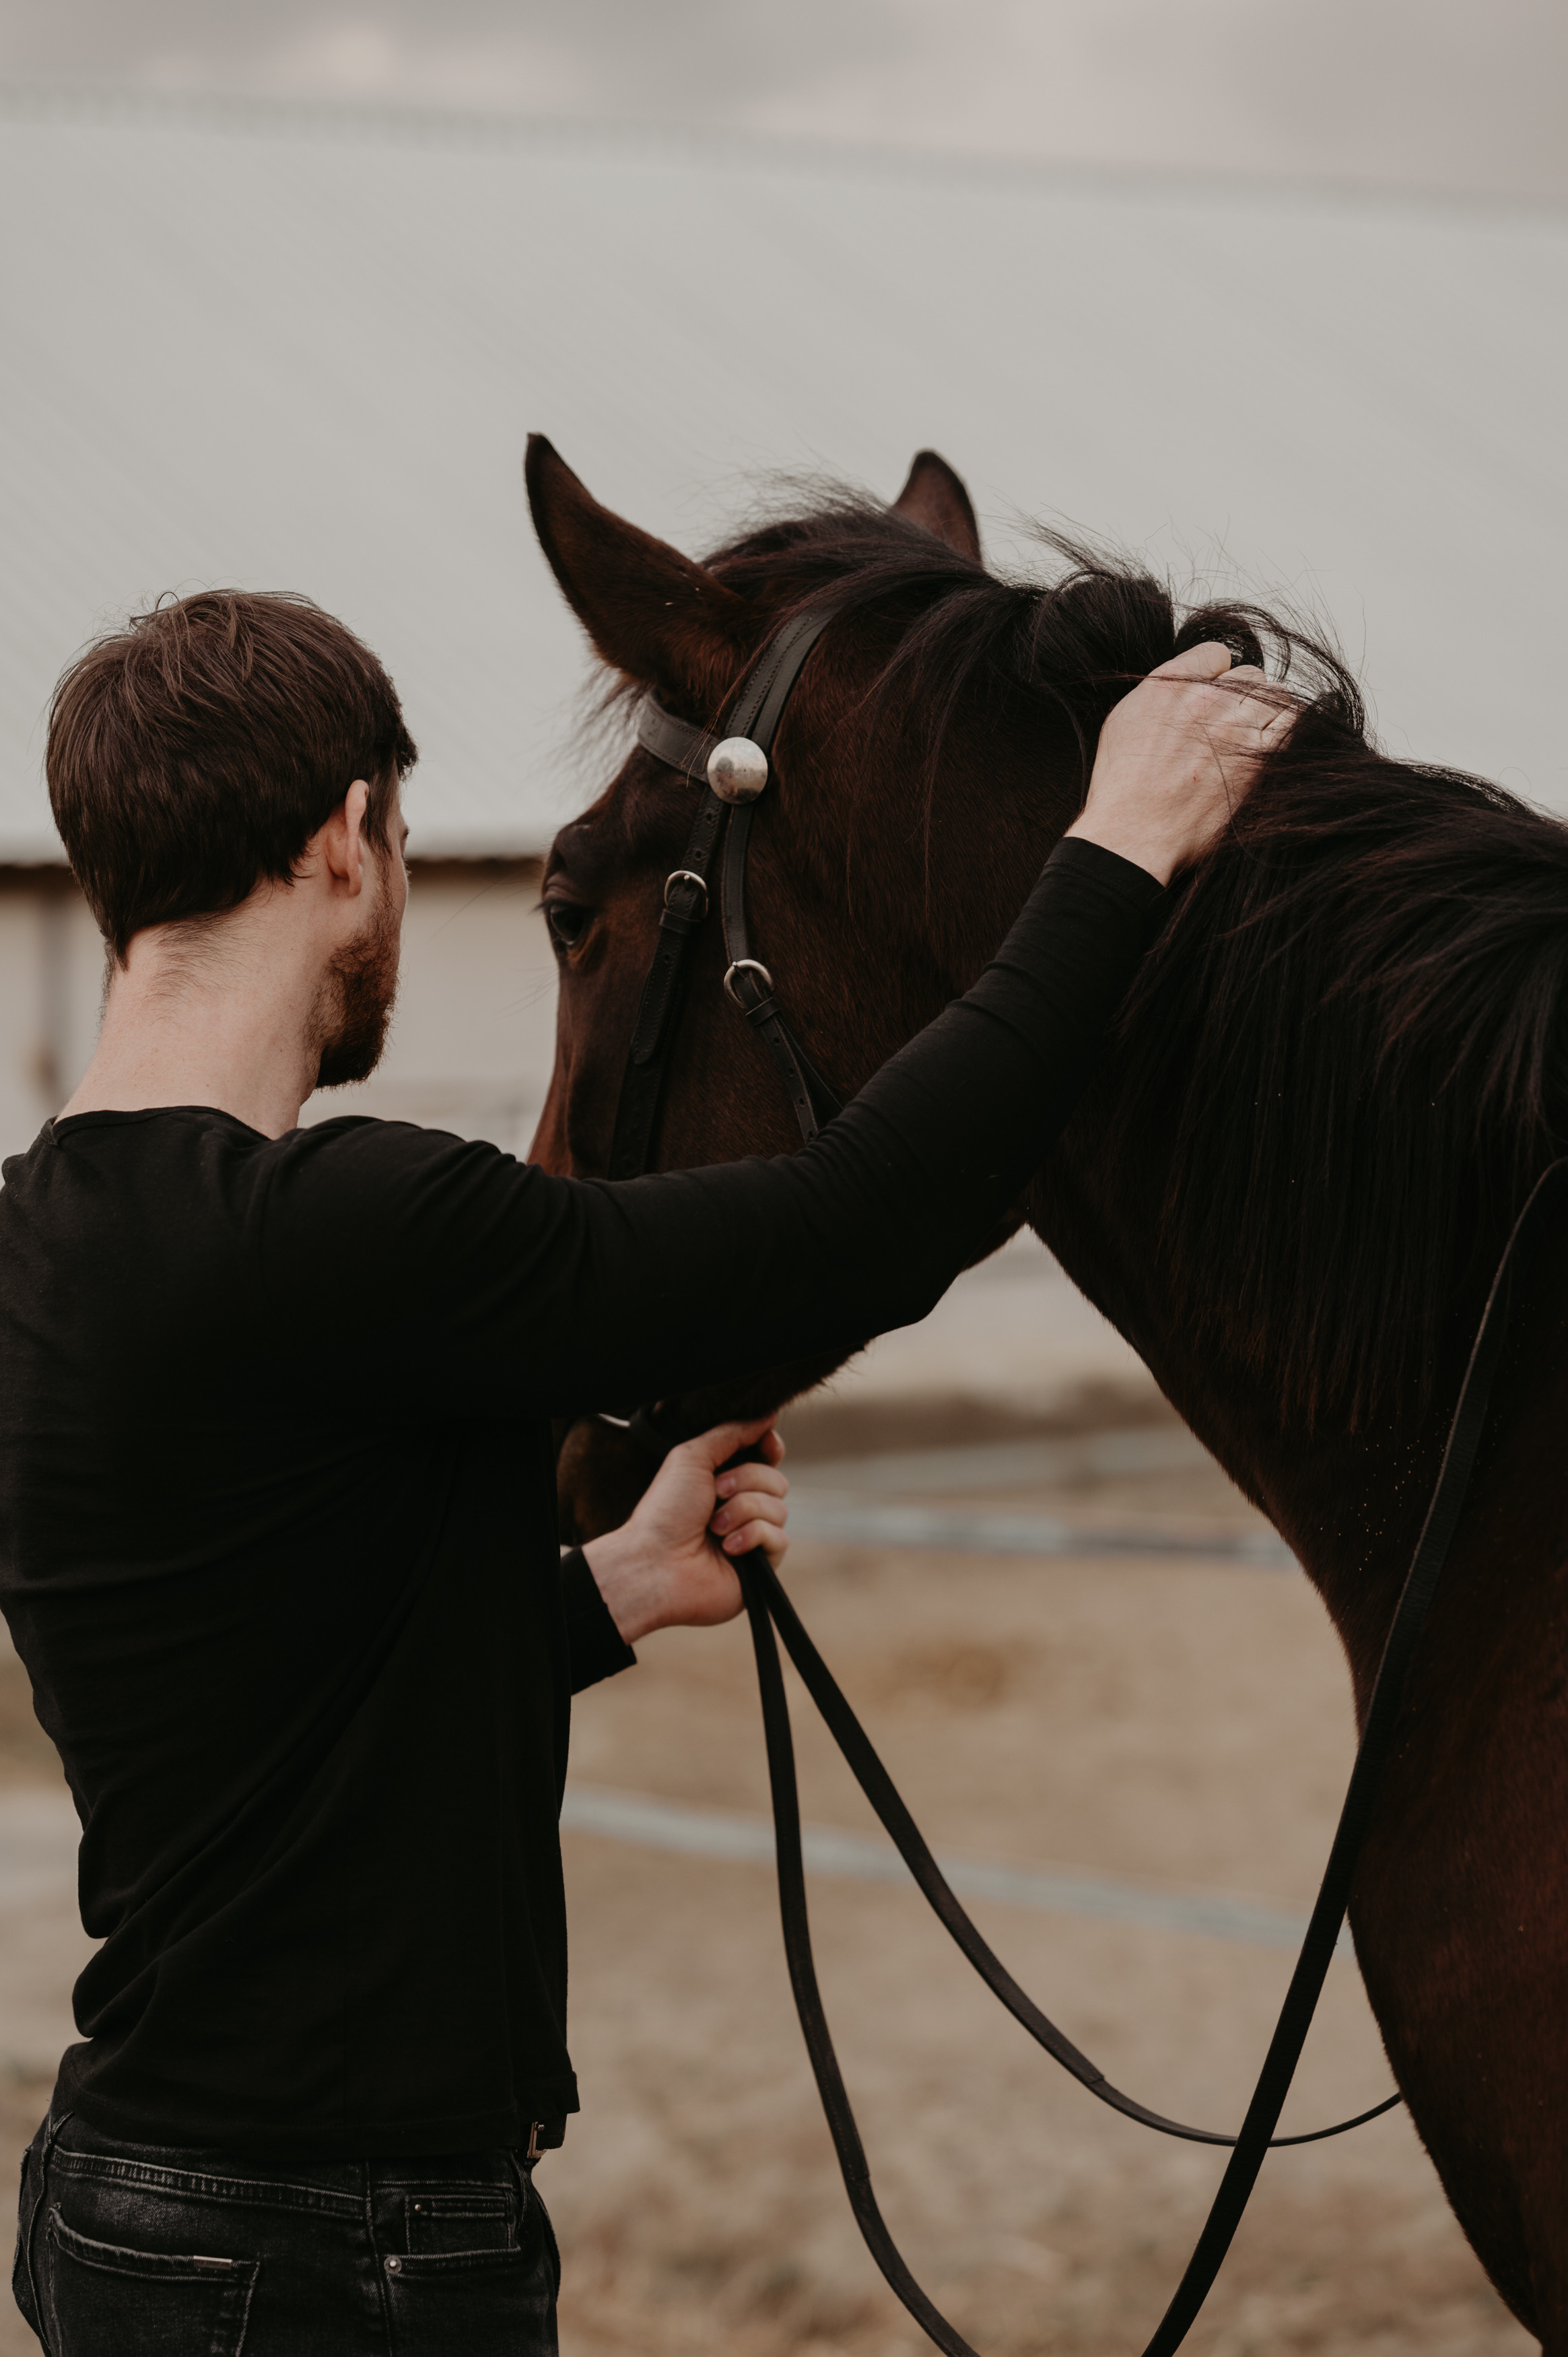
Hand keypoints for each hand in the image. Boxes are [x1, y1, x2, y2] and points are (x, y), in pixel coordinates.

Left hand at [581, 1417, 788, 1645]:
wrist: (656, 1562)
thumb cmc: (666, 1511)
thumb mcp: (692, 1457)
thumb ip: (730, 1433)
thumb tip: (767, 1416)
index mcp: (726, 1480)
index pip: (767, 1457)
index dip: (770, 1447)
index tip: (765, 1442)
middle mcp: (742, 1506)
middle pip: (777, 1479)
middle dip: (747, 1480)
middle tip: (715, 1492)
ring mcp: (754, 1535)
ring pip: (780, 1508)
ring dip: (742, 1511)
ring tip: (714, 1527)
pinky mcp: (763, 1564)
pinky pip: (779, 1538)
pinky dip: (751, 1537)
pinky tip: (727, 1548)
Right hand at [1065, 642, 1294, 885]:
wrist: (1133, 834)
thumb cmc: (1122, 788)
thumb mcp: (1123, 722)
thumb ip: (1160, 694)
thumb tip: (1186, 685)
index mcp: (1172, 684)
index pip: (1216, 653)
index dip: (1215, 674)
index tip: (1210, 695)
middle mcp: (1207, 699)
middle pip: (1249, 674)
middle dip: (1242, 695)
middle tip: (1230, 724)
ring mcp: (1236, 727)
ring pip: (1275, 695)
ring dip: (1267, 711)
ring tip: (1251, 736)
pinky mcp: (1259, 759)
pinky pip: (1293, 722)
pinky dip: (1288, 726)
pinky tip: (1273, 741)